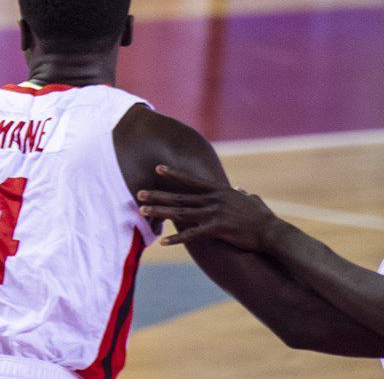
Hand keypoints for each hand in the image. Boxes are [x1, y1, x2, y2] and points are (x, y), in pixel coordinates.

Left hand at [137, 165, 278, 250]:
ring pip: (180, 212)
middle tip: (138, 193)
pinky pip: (192, 235)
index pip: (191, 181)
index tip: (158, 169)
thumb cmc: (263, 218)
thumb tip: (240, 190)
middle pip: (179, 196)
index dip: (173, 174)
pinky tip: (163, 242)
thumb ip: (243, 194)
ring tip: (142, 211)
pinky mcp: (217, 229)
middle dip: (157, 194)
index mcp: (220, 191)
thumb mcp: (251, 201)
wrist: (273, 232)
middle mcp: (214, 200)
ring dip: (160, 212)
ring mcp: (214, 213)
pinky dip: (177, 238)